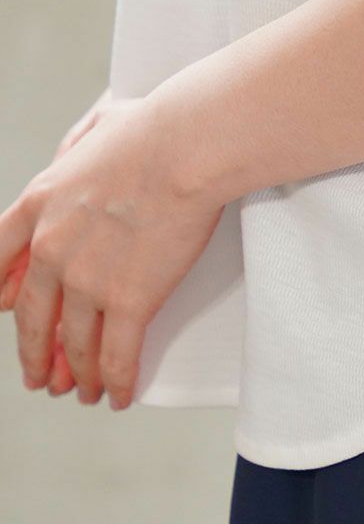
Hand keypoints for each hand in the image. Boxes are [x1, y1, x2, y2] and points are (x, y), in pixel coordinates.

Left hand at [3, 87, 125, 395]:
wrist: (185, 151)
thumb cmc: (152, 131)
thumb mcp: (93, 128)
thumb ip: (73, 151)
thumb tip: (71, 159)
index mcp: (38, 204)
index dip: (0, 292)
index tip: (3, 309)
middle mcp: (51, 250)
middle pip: (31, 317)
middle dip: (36, 354)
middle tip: (40, 377)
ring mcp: (87, 280)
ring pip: (75, 344)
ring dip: (80, 376)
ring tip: (85, 394)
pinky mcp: (129, 301)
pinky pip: (117, 354)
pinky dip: (117, 381)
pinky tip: (119, 395)